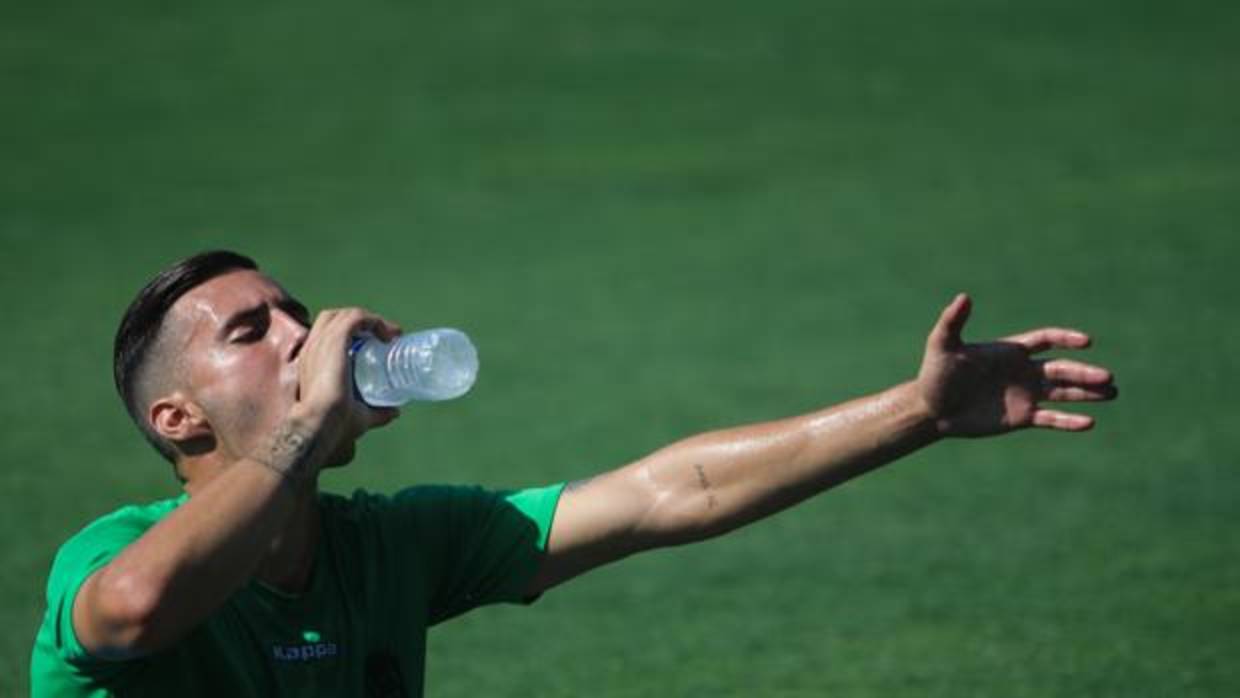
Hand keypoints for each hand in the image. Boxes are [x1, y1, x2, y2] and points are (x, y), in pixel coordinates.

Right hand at [275, 308, 402, 472]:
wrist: (319, 427)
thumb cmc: (332, 426)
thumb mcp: (358, 416)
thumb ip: (375, 414)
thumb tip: (395, 412)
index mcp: (312, 362)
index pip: (327, 335)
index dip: (352, 335)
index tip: (377, 344)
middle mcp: (313, 348)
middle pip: (334, 319)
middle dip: (361, 323)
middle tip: (385, 338)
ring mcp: (322, 343)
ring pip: (345, 315)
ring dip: (370, 319)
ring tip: (390, 335)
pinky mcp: (335, 341)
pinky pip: (355, 318)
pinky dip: (374, 320)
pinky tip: (388, 334)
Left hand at [915, 294, 1116, 436]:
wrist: (930, 409)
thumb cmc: (935, 374)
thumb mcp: (943, 345)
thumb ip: (953, 322)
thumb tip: (963, 297)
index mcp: (1010, 351)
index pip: (1046, 340)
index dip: (1066, 339)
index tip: (1086, 342)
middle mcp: (1023, 371)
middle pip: (1062, 369)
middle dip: (1085, 373)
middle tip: (1108, 377)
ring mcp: (1025, 395)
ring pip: (1064, 392)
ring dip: (1087, 392)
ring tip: (1113, 392)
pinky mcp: (1021, 417)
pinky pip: (1051, 419)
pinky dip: (1069, 421)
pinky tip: (1089, 422)